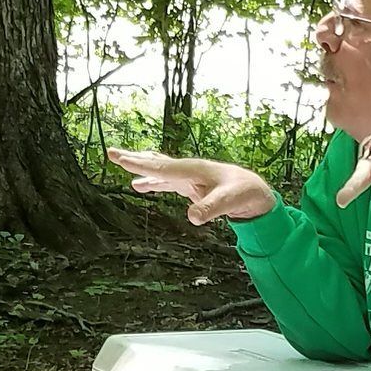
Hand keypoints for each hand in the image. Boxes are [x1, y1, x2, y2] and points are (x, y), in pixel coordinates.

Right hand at [107, 148, 276, 224]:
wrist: (259, 193)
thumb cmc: (247, 193)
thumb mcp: (230, 202)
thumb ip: (211, 208)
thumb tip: (192, 217)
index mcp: (195, 170)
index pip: (163, 167)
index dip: (141, 164)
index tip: (121, 159)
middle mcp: (189, 170)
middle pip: (157, 162)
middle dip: (135, 158)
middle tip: (111, 152)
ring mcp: (189, 177)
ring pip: (159, 169)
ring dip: (140, 167)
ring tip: (121, 163)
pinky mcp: (191, 186)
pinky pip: (165, 180)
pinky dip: (151, 180)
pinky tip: (140, 185)